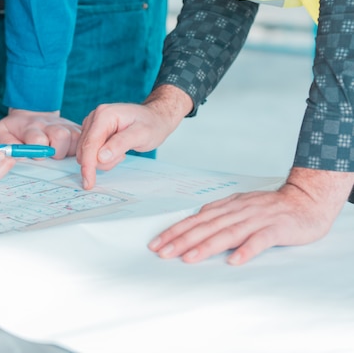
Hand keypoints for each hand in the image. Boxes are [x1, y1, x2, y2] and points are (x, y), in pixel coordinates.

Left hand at [0, 109, 80, 158]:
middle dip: (56, 150)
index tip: (35, 155)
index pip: (38, 139)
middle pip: (61, 136)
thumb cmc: (16, 128)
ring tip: (57, 150)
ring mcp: (64, 125)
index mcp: (31, 126)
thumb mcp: (1, 133)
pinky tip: (68, 149)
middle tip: (49, 154)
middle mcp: (50, 124)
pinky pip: (84, 138)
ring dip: (67, 149)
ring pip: (74, 138)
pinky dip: (79, 147)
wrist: (32, 111)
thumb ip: (6, 143)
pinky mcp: (75, 128)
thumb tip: (18, 155)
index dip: (37, 150)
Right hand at [77, 85, 192, 188]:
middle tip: (122, 156)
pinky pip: (90, 151)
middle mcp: (94, 117)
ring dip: (103, 159)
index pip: (90, 144)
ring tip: (122, 151)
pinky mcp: (92, 131)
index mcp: (104, 115)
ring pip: (86, 152)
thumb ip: (120, 144)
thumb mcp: (142, 134)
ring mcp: (92, 124)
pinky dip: (102, 157)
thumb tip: (100, 157)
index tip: (88, 182)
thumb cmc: (151, 124)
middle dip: (100, 161)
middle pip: (85, 149)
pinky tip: (116, 150)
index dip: (87, 165)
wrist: (154, 118)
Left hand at [148, 167, 353, 264]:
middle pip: (205, 226)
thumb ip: (218, 212)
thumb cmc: (270, 207)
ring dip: (206, 246)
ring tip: (188, 257)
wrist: (306, 201)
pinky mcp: (276, 229)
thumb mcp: (239, 206)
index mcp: (227, 206)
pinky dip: (246, 250)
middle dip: (181, 240)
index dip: (174, 231)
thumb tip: (195, 218)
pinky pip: (260, 240)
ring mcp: (257, 219)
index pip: (195, 219)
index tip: (156, 243)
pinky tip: (234, 261)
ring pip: (227, 233)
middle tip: (162, 252)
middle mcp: (238, 211)